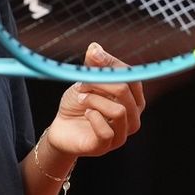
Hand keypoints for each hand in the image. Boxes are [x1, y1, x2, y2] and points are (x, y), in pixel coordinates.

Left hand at [43, 43, 145, 157]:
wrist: (61, 129)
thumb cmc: (78, 105)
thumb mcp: (85, 82)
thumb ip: (93, 67)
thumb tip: (95, 47)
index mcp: (133, 99)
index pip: (132, 78)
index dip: (113, 65)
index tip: (93, 56)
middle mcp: (133, 117)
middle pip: (125, 92)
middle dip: (100, 83)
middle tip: (82, 83)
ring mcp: (122, 134)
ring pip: (119, 111)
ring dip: (94, 100)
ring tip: (80, 98)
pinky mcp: (106, 146)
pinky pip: (106, 131)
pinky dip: (93, 117)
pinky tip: (85, 112)